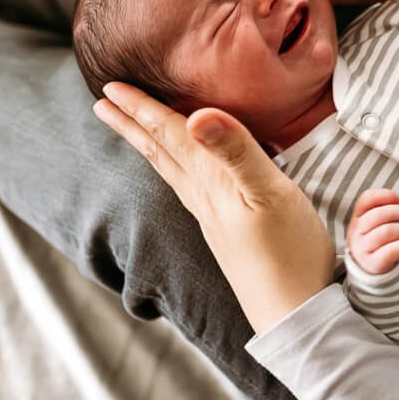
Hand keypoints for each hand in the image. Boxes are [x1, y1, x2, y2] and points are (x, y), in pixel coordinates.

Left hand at [93, 82, 335, 333]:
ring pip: (172, 172)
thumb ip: (235, 152)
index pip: (171, 137)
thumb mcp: (269, 194)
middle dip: (134, 125)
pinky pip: (190, 188)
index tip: (110, 86)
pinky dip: (178, 168)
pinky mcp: (228, 232)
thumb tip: (195, 115)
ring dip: (151, 146)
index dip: (143, 109)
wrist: (295, 313)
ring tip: (135, 131)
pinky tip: (186, 174)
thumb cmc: (290, 253)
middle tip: (103, 102)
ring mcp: (214, 218)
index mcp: (211, 183)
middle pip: (161, 154)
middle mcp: (204, 199)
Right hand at [346, 188, 398, 274]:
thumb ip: (393, 213)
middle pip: (379, 215)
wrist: (373, 270)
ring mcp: (363, 249)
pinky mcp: (373, 264)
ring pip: (386, 232)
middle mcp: (357, 232)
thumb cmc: (382, 241)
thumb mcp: (381, 224)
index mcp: (358, 217)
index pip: (367, 199)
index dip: (386, 195)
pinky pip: (389, 252)